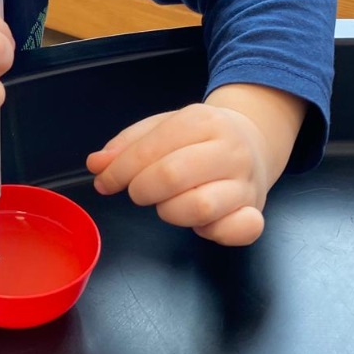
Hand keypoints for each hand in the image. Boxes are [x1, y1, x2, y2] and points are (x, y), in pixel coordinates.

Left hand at [85, 85, 304, 245]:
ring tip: (170, 203)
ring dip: (172, 212)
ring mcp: (246, 182)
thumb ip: (127, 145)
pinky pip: (240, 230)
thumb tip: (96, 164)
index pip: (150, 150)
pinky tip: (202, 223)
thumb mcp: (162, 127)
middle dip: (142, 190)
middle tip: (140, 192)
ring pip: (200, 207)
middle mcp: (229, 150)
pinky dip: (216, 232)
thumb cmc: (199, 137)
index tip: (105, 182)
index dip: (118, 171)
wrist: (255, 140)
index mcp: (203, 121)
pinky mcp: (257, 211)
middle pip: (172, 176)